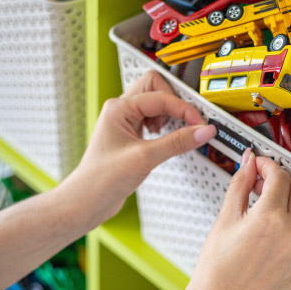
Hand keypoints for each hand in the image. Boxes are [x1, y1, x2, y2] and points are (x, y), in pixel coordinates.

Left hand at [58, 70, 216, 227]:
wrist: (87, 201)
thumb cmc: (101, 179)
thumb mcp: (145, 158)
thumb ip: (177, 142)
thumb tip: (203, 131)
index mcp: (119, 108)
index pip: (161, 97)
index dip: (184, 110)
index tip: (200, 125)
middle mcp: (121, 110)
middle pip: (156, 87)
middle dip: (175, 102)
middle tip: (188, 120)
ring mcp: (125, 122)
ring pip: (155, 103)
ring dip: (169, 114)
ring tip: (173, 132)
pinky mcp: (131, 136)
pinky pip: (153, 119)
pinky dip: (165, 126)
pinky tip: (165, 140)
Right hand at [182, 149, 290, 289]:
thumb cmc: (217, 271)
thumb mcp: (225, 220)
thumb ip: (240, 186)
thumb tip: (248, 164)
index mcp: (269, 219)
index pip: (280, 176)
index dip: (268, 165)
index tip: (260, 166)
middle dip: (284, 181)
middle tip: (266, 186)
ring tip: (279, 205)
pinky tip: (283, 227)